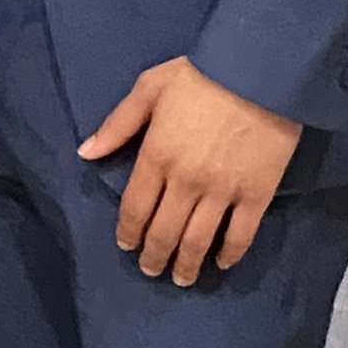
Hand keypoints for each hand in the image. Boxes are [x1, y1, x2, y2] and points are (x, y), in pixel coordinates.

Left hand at [79, 55, 299, 282]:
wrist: (261, 70)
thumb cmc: (202, 75)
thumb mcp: (150, 88)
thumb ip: (117, 125)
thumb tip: (86, 153)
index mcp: (156, 156)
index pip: (134, 208)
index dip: (128, 232)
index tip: (126, 246)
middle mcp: (185, 182)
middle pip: (164, 232)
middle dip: (154, 256)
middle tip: (151, 269)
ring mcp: (222, 191)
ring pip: (198, 240)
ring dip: (186, 264)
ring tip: (181, 278)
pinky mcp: (257, 194)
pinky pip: (240, 234)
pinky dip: (229, 253)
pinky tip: (221, 262)